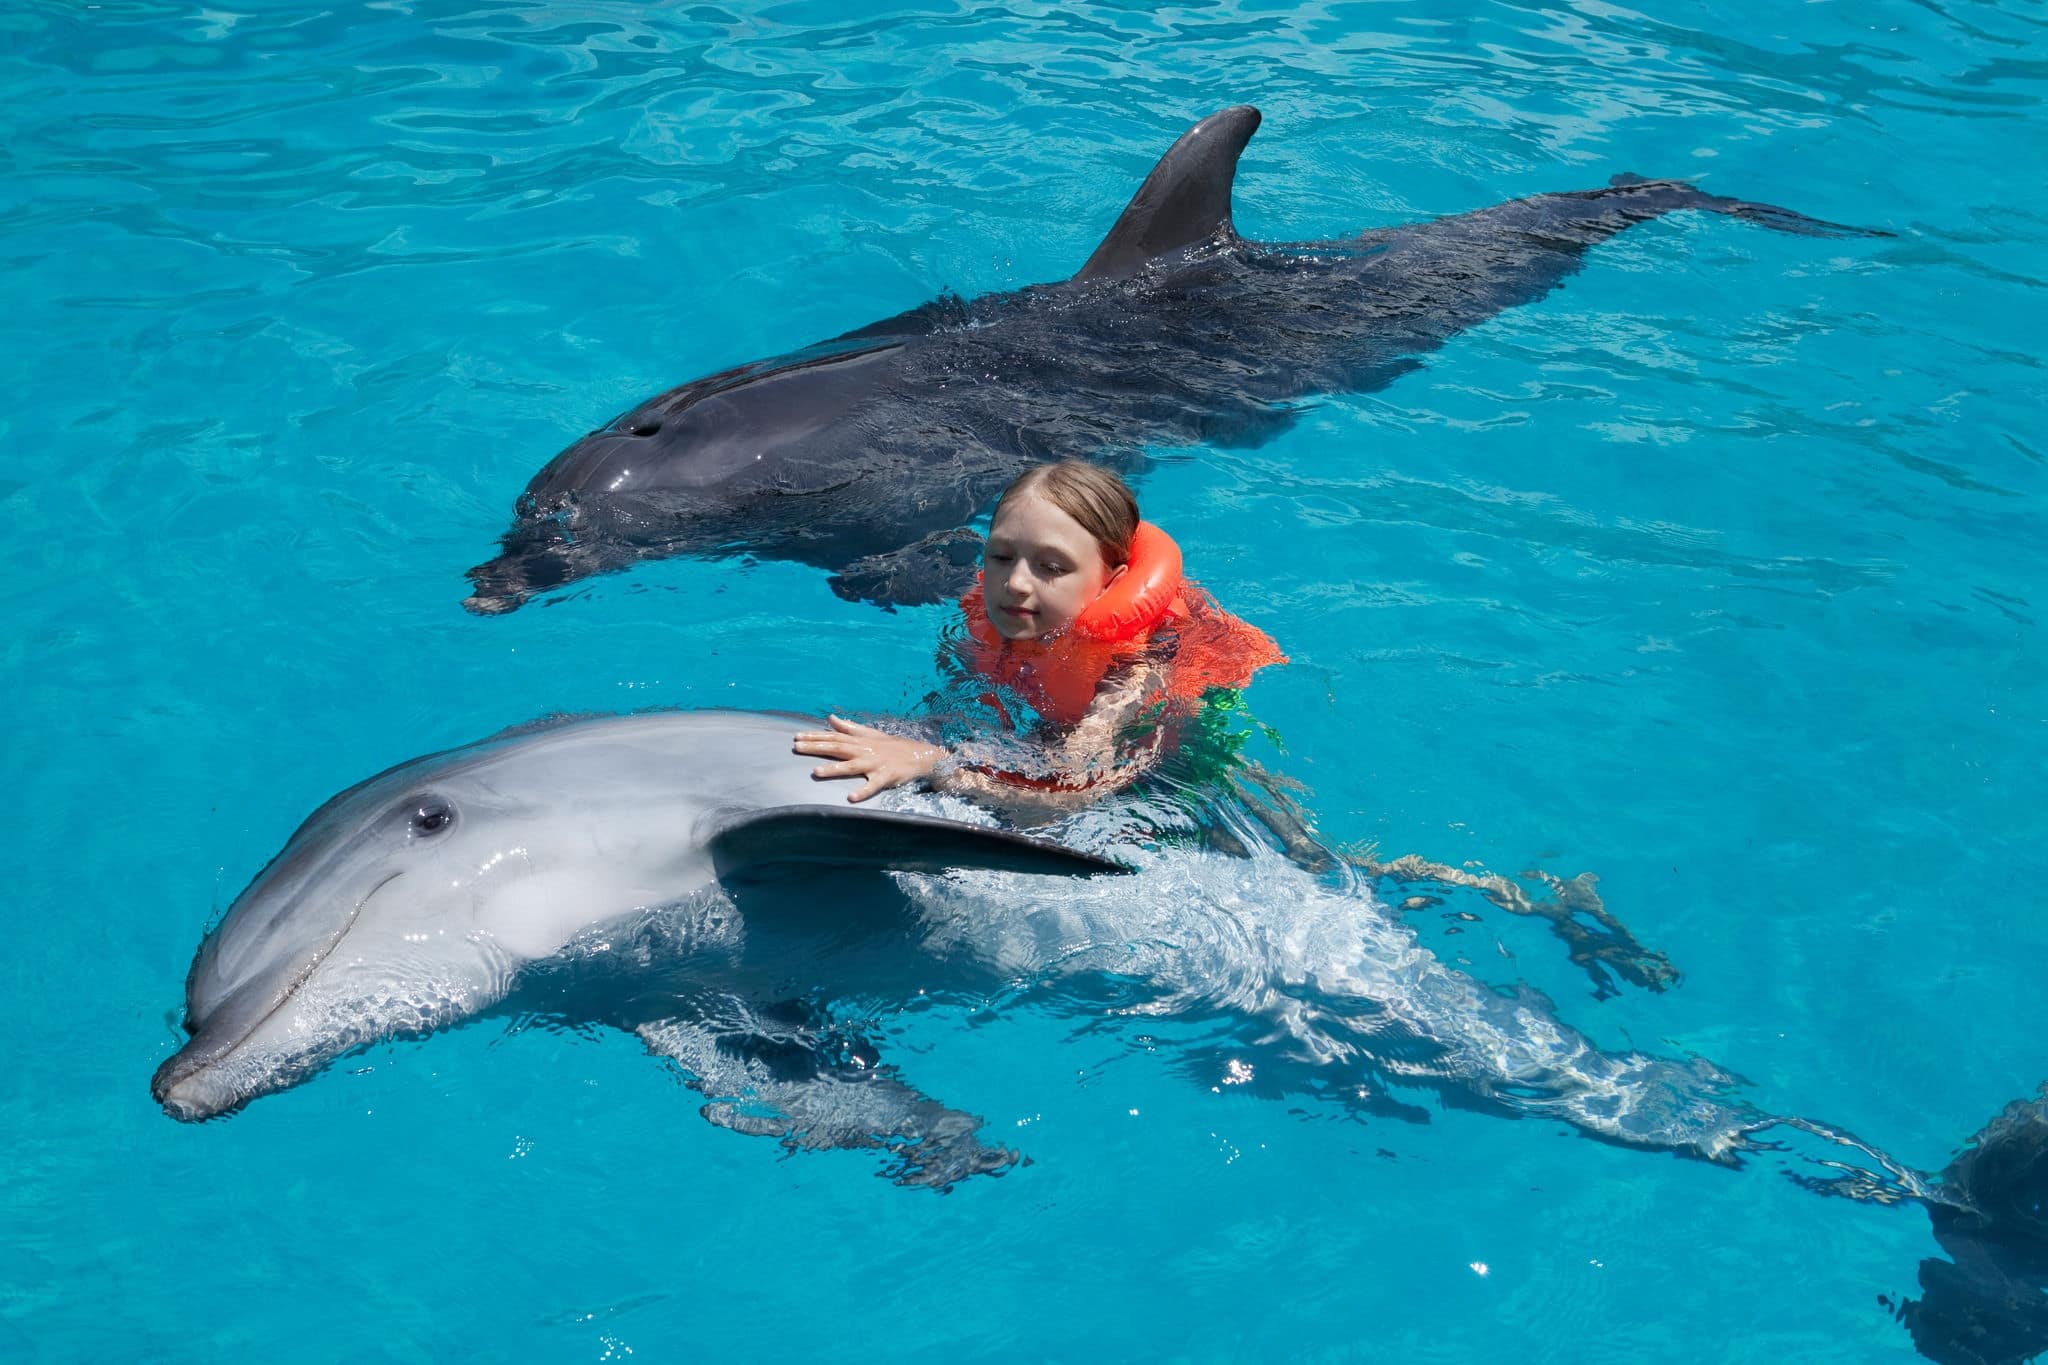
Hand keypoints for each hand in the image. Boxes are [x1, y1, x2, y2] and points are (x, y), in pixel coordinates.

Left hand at [792, 715, 946, 802]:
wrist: (921, 755)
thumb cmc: (893, 747)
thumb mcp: (871, 734)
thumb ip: (850, 727)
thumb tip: (831, 718)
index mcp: (860, 741)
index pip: (833, 736)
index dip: (814, 736)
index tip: (796, 737)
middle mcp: (864, 750)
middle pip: (837, 747)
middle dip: (816, 747)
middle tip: (797, 747)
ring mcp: (875, 764)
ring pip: (851, 766)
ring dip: (833, 769)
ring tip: (816, 771)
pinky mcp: (886, 776)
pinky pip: (873, 785)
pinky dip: (863, 791)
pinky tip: (851, 797)